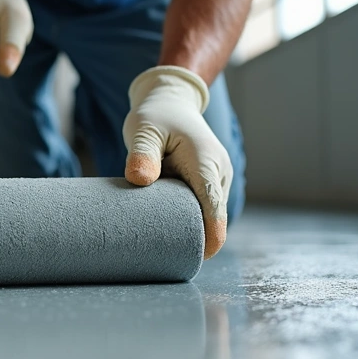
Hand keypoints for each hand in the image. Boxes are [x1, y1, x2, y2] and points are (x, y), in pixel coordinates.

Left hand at [123, 66, 232, 258]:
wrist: (171, 102)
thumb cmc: (156, 115)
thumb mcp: (142, 129)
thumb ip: (141, 153)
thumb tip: (140, 180)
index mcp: (205, 160)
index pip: (213, 202)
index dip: (212, 230)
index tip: (206, 253)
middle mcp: (217, 171)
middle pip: (213, 213)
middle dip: (199, 236)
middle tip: (169, 257)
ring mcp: (216, 178)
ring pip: (208, 211)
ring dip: (191, 226)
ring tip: (163, 243)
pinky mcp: (207, 182)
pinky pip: (202, 206)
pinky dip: (188, 218)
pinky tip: (168, 230)